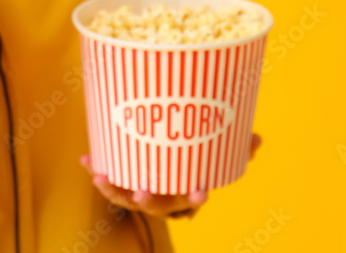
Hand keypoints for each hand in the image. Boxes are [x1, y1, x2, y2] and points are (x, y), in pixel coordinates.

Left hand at [80, 133, 262, 219]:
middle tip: (144, 192)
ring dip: (113, 190)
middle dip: (151, 201)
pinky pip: (109, 182)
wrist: (167, 170)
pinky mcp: (124, 185)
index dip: (194, 199)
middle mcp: (165, 200)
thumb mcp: (217, 155)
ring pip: (127, 199)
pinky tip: (87, 161)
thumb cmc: (195, 161)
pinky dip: (97, 171)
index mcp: (187, 195)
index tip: (201, 192)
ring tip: (101, 177)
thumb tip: (258, 138)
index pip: (192, 201)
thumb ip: (238, 147)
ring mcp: (143, 195)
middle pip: (158, 207)